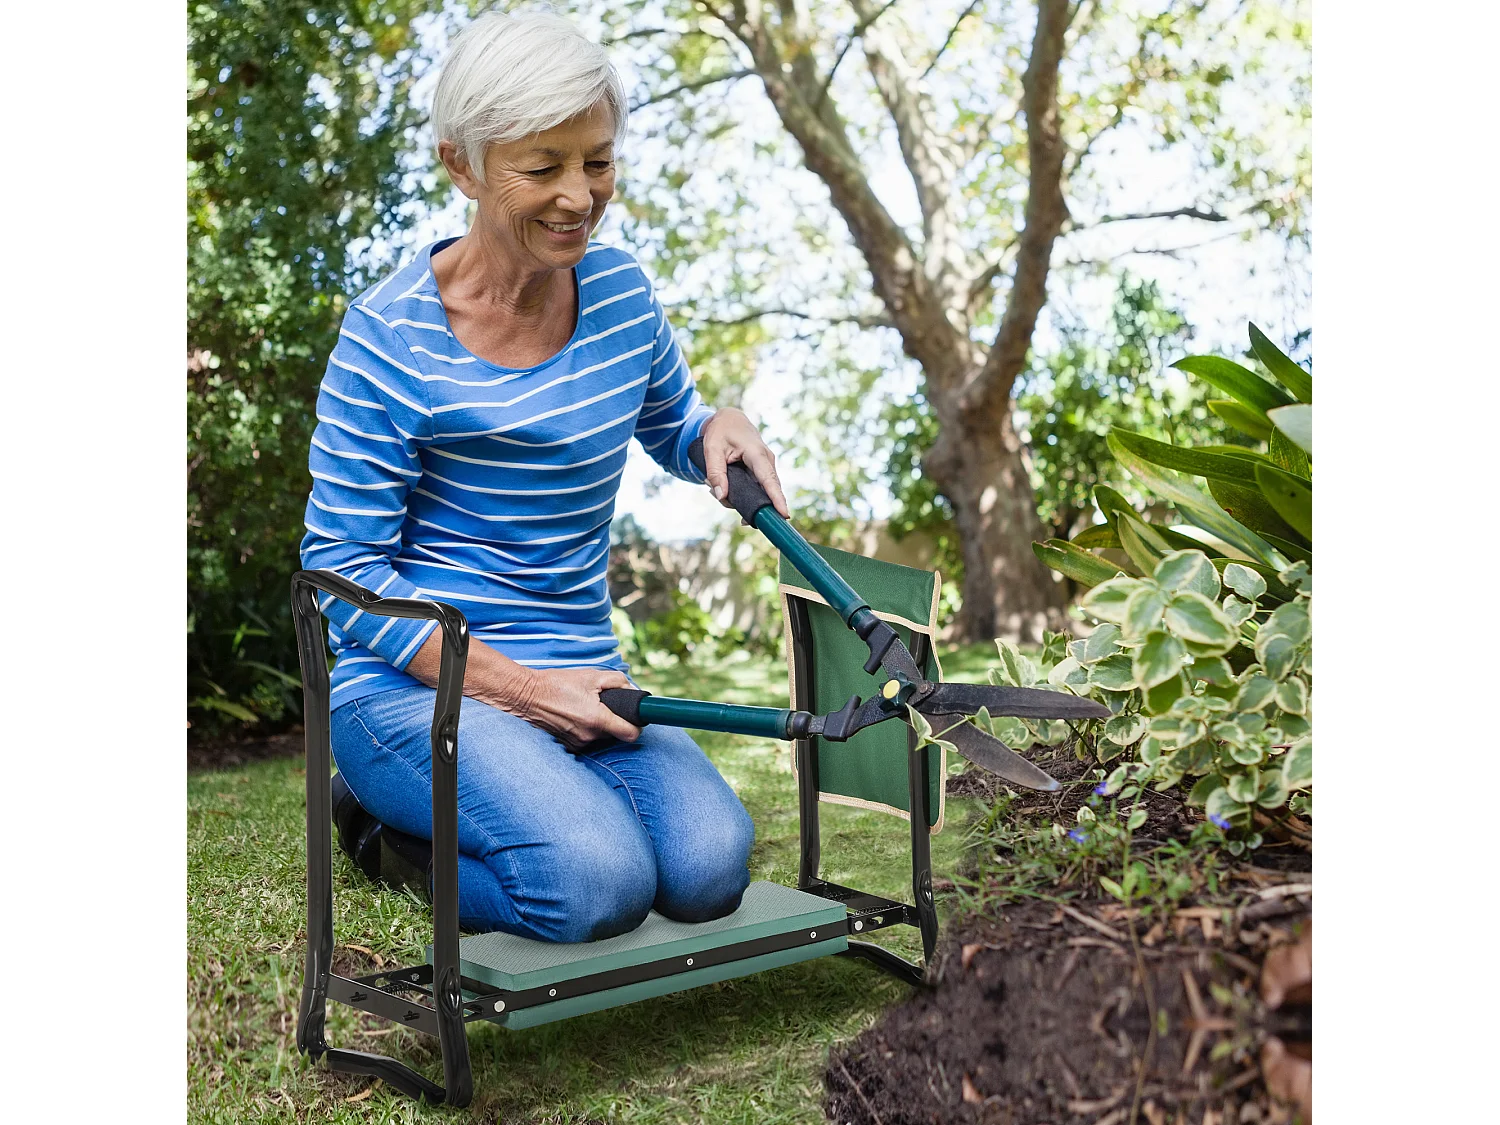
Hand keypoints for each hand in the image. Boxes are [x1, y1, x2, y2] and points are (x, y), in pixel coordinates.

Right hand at [505, 666, 642, 749]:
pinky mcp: (568, 746)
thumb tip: (631, 690)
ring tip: (585, 708)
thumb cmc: (557, 684)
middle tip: (603, 704)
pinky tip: (574, 716)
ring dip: (599, 725)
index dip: (637, 726)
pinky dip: (585, 730)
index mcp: (597, 719)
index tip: (634, 717)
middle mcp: (589, 736)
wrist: (526, 696)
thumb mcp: (591, 675)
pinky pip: (586, 740)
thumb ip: (617, 681)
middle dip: (615, 720)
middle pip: (616, 734)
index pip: (631, 734)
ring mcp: (577, 744)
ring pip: (600, 737)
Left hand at [701, 408, 789, 518]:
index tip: (785, 515)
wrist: (730, 419)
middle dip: (750, 504)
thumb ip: (715, 473)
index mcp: (757, 454)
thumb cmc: (721, 431)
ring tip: (716, 487)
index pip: (769, 480)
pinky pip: (756, 488)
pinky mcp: (762, 471)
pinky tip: (724, 487)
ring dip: (739, 497)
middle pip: (767, 492)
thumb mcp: (711, 449)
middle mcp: (767, 461)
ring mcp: (766, 467)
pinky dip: (741, 492)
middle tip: (726, 503)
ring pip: (759, 492)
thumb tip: (721, 496)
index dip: (777, 499)